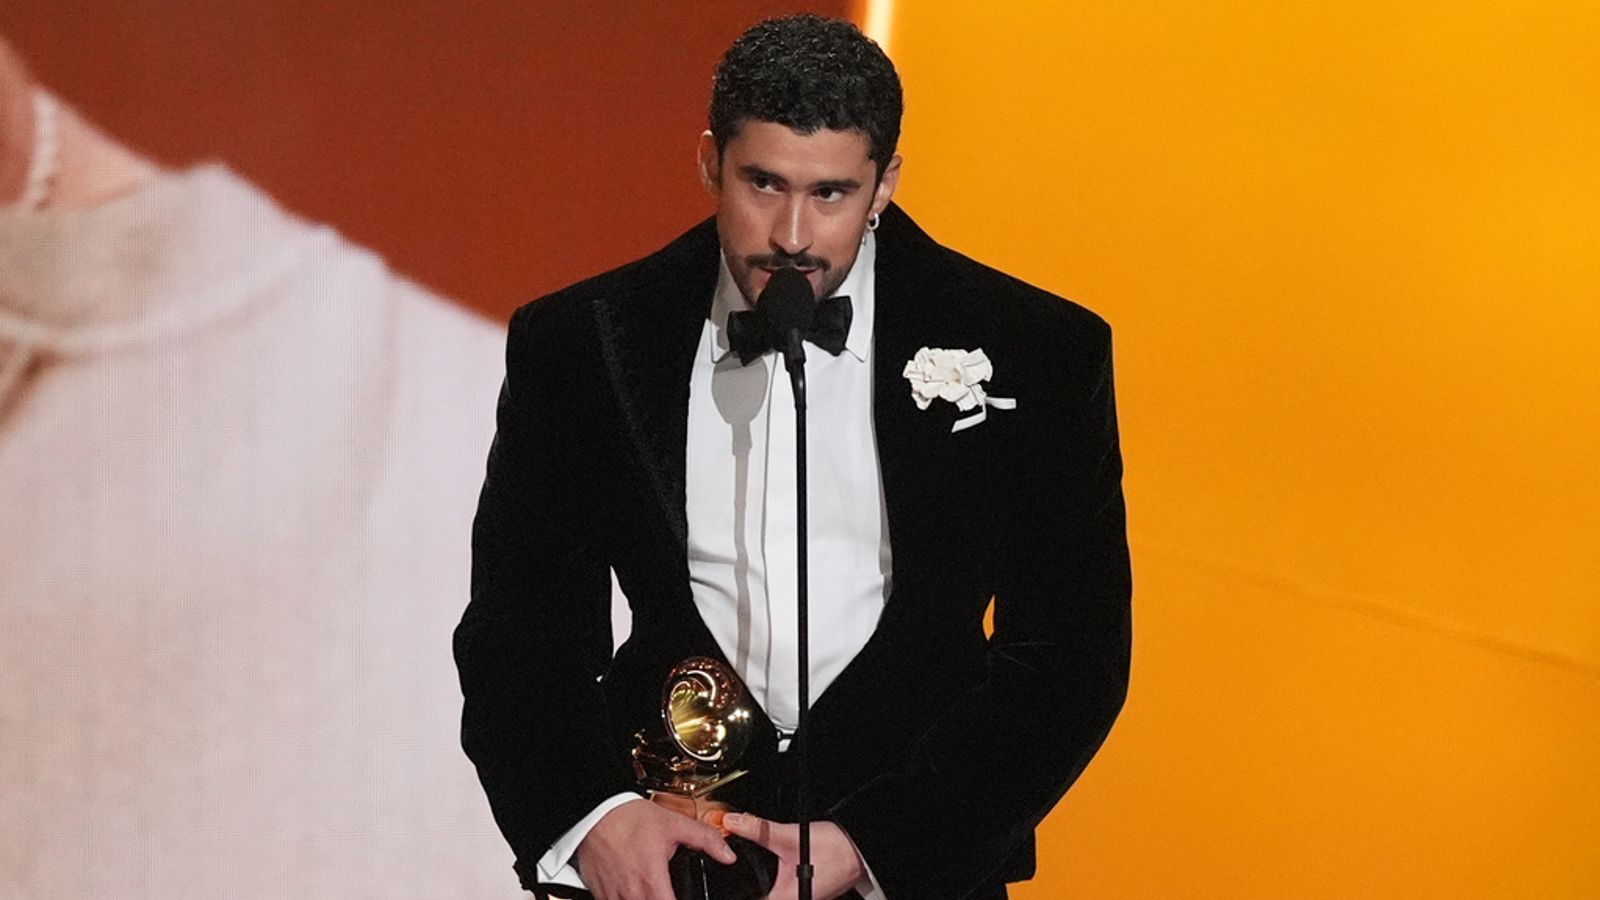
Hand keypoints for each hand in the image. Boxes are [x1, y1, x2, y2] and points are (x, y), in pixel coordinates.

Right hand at [576, 797, 736, 899]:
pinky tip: (635, 893)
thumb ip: (704, 839)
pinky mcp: (599, 893)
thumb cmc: (629, 818)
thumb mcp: (673, 824)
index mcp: (651, 880)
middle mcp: (631, 893)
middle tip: (668, 894)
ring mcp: (612, 895)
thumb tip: (728, 854)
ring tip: (652, 893)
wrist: (596, 811)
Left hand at [721, 812, 866, 899]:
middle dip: (751, 884)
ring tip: (767, 865)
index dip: (738, 892)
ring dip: (765, 883)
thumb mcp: (790, 836)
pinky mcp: (807, 893)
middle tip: (748, 868)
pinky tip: (779, 868)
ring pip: (773, 894)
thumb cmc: (836, 850)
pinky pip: (784, 891)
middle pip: (761, 896)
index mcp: (787, 899)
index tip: (728, 883)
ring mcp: (802, 899)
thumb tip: (733, 822)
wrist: (861, 849)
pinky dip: (776, 881)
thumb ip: (759, 830)